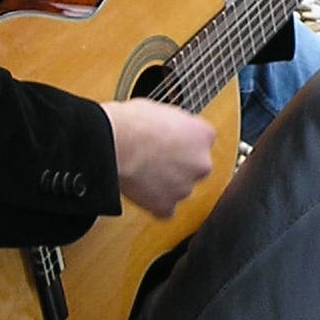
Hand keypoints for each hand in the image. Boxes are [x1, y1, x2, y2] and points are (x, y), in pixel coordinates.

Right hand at [102, 98, 214, 217]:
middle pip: (195, 168)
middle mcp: (201, 163)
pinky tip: (142, 190)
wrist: (115, 143)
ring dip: (166, 184)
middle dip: (179, 166)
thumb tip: (175, 130)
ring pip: (180, 189)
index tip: (172, 144)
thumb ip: (180, 126)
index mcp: (204, 135)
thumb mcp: (166, 111)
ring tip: (143, 172)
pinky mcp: (167, 206)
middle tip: (156, 159)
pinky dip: (154, 203)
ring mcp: (185, 187)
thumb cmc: (133, 123)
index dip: (183, 144)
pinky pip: (164, 208)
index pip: (202, 143)